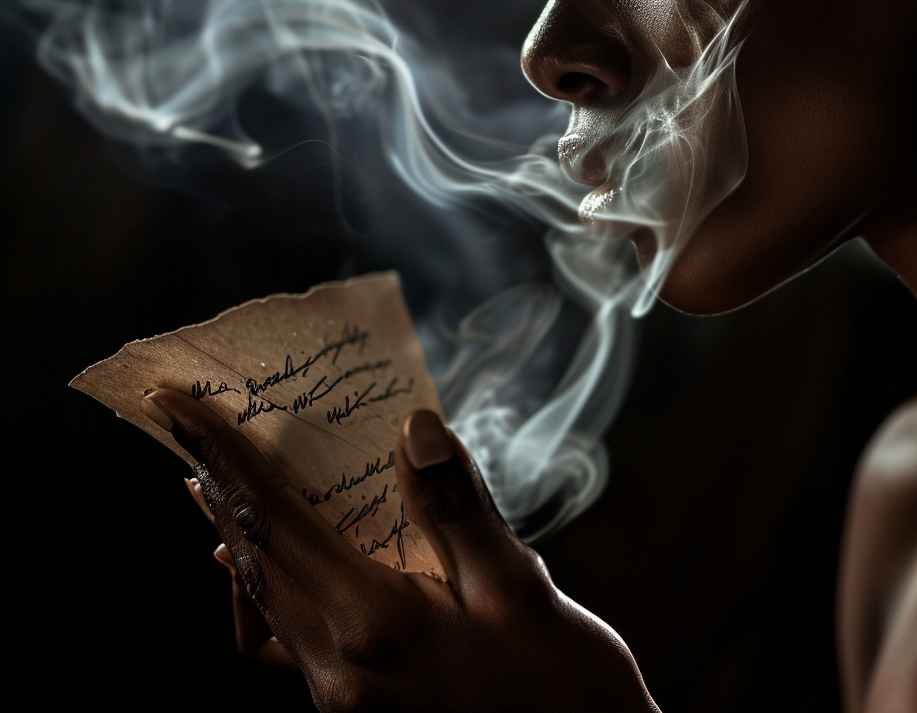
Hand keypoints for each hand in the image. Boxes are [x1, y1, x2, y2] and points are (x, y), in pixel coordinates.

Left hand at [144, 390, 659, 712]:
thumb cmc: (562, 694)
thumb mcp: (520, 592)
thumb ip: (455, 507)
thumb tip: (412, 428)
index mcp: (373, 629)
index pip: (274, 522)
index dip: (223, 457)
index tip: (179, 408)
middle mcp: (337, 671)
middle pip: (252, 559)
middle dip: (218, 488)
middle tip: (197, 432)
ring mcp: (340, 699)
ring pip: (263, 598)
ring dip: (239, 535)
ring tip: (228, 483)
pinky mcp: (356, 708)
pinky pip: (284, 638)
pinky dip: (269, 588)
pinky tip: (281, 566)